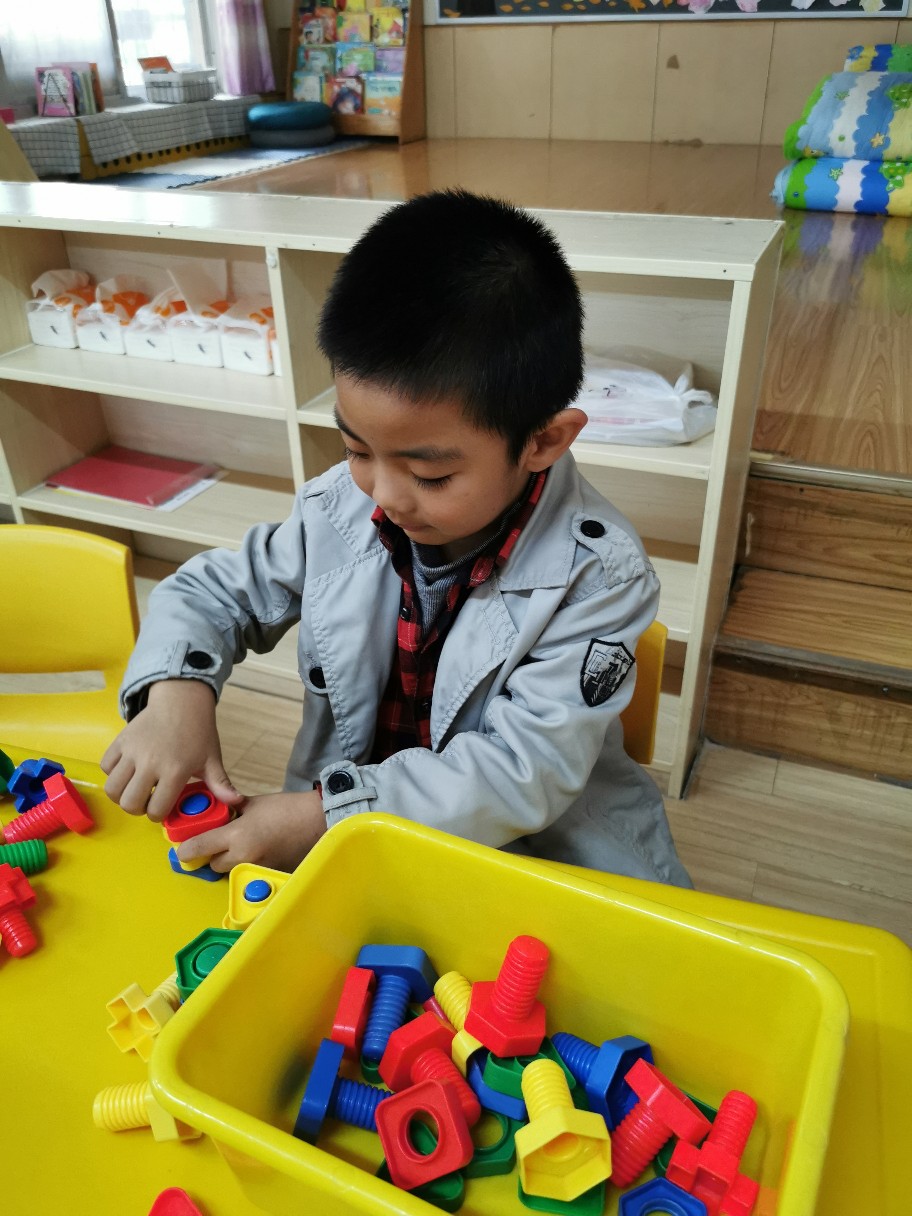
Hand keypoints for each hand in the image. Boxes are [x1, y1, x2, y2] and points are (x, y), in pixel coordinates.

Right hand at [101, 679, 243, 822]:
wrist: (181, 700)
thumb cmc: (198, 732)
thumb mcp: (212, 759)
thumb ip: (220, 784)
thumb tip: (237, 803)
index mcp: (175, 770)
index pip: (156, 809)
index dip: (158, 815)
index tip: (162, 807)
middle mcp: (150, 762)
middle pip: (130, 803)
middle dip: (138, 809)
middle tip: (147, 801)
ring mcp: (132, 751)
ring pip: (112, 789)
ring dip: (121, 795)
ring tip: (134, 789)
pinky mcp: (120, 741)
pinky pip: (105, 767)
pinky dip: (112, 774)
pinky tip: (127, 772)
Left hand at [175, 789, 326, 872]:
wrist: (318, 820)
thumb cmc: (287, 808)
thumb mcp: (253, 804)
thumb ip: (232, 811)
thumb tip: (218, 815)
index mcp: (237, 836)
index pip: (199, 848)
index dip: (186, 850)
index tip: (182, 849)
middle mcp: (243, 857)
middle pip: (213, 865)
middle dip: (211, 855)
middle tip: (216, 842)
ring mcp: (257, 869)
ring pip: (230, 871)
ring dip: (228, 862)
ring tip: (239, 846)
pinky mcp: (269, 874)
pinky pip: (248, 873)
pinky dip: (247, 865)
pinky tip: (257, 851)